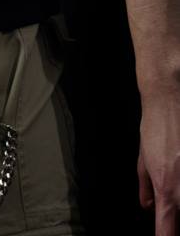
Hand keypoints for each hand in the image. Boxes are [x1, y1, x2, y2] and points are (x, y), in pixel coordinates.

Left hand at [137, 89, 179, 234]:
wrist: (169, 98)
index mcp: (166, 190)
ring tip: (174, 181)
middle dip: (177, 220)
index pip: (167, 232)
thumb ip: (146, 187)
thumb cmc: (156, 126)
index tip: (164, 234)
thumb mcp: (143, 158)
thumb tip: (149, 207)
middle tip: (171, 205)